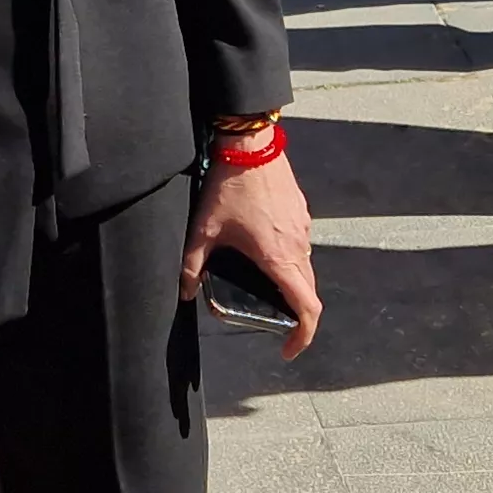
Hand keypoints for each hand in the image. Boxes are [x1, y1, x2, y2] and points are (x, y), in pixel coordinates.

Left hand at [184, 148, 323, 358]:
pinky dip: (289, 259)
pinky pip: (301, 245)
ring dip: (291, 283)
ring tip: (264, 285)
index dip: (304, 335)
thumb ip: (192, 265)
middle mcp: (298, 246)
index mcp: (279, 258)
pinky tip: (263, 249)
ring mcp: (304, 228)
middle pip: (308, 292)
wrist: (250, 144)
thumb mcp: (204, 230)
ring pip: (305, 267)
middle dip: (294, 314)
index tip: (290, 348)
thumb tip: (185, 292)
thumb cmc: (229, 186)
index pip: (308, 308)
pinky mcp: (301, 212)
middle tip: (274, 322)